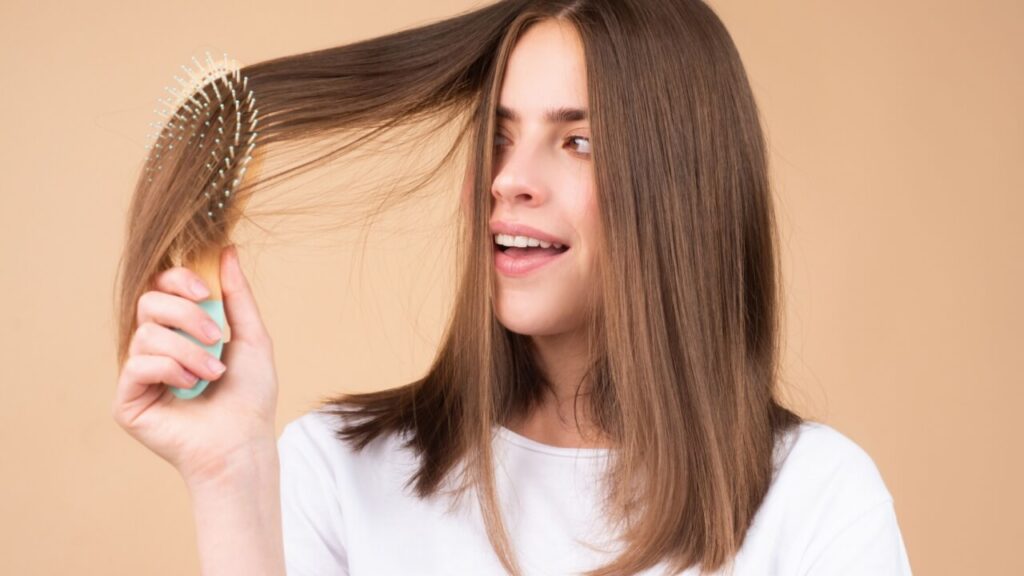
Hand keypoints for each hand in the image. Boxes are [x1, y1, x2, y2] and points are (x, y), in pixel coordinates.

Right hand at [112, 245, 278, 485]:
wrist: (244, 441)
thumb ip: (237, 295)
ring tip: (213, 373)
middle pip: (148, 303)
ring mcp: (138, 375)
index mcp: (180, 332)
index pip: (161, 288)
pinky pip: (137, 365)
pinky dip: (170, 370)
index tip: (204, 291)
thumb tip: (227, 250)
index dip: (177, 280)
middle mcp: (154, 349)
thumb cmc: (250, 396)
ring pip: (146, 334)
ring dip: (188, 351)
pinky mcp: (127, 400)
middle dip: (186, 314)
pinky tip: (191, 388)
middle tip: (214, 338)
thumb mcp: (252, 337)